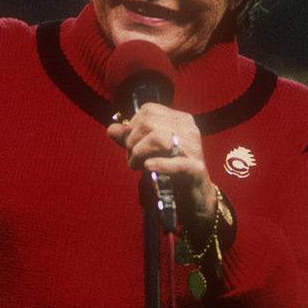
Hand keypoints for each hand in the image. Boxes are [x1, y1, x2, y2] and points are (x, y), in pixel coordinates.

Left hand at [107, 103, 217, 239]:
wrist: (196, 196)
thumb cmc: (171, 171)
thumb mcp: (149, 152)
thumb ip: (131, 140)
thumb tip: (111, 129)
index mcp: (179, 120)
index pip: (148, 111)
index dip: (132, 127)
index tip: (129, 144)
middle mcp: (188, 129)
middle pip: (150, 123)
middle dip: (132, 141)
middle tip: (131, 159)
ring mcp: (194, 149)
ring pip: (160, 139)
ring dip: (139, 153)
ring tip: (136, 166)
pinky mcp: (196, 170)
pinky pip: (177, 163)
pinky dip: (160, 164)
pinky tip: (147, 166)